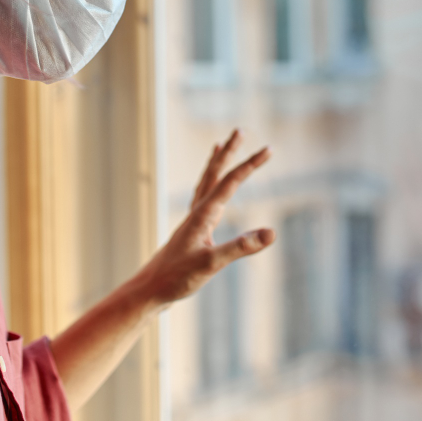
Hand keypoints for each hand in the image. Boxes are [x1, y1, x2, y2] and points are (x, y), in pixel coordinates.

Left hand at [133, 129, 274, 309]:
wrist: (149, 289)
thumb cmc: (176, 278)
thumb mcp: (211, 264)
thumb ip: (240, 247)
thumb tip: (271, 233)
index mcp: (203, 214)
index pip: (231, 182)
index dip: (251, 164)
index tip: (269, 149)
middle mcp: (197, 211)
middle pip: (215, 173)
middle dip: (229, 151)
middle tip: (240, 131)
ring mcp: (193, 219)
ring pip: (207, 182)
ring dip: (217, 163)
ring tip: (221, 145)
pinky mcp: (191, 229)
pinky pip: (202, 197)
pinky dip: (209, 183)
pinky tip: (211, 188)